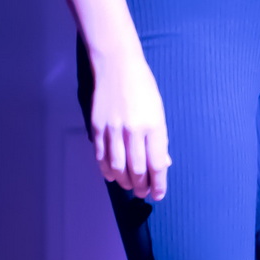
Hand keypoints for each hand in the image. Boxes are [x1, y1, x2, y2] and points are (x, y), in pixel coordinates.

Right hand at [90, 49, 170, 200]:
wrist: (117, 66)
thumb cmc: (144, 88)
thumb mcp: (159, 111)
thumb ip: (159, 139)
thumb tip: (162, 164)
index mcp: (154, 126)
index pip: (157, 164)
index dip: (159, 183)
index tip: (159, 194)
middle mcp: (133, 130)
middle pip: (137, 169)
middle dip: (141, 186)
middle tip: (143, 193)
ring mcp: (113, 129)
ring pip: (117, 166)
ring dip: (124, 181)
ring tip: (130, 187)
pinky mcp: (97, 127)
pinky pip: (101, 156)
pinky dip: (106, 170)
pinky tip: (112, 175)